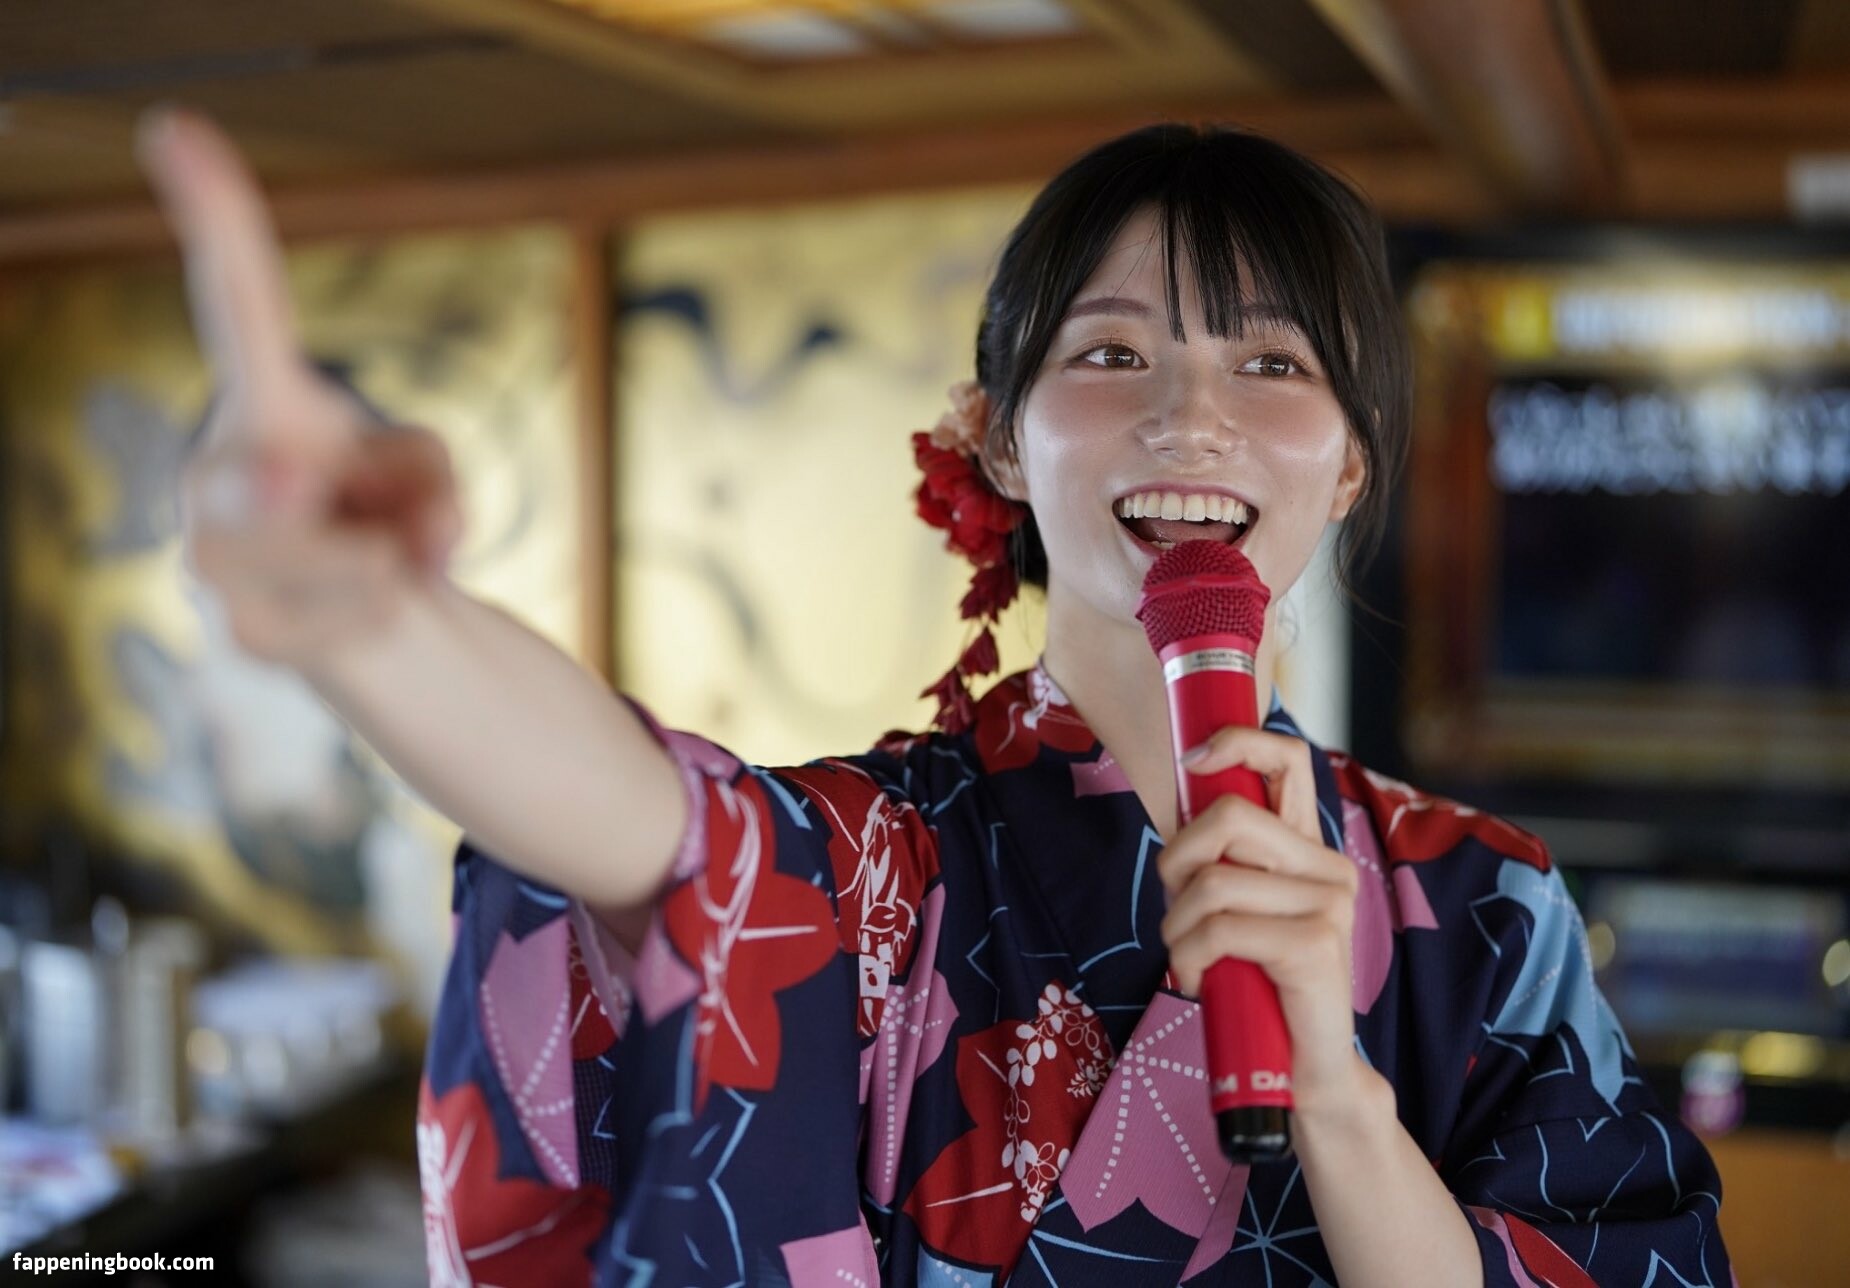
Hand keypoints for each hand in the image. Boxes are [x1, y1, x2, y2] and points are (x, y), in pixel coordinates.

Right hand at [136, 108, 461, 667]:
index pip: (236, 299)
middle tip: (303, 488)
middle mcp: (217, 470)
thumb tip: (391, 552)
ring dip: (389, 558)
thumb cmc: (396, 520)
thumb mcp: (430, 476)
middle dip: (292, 487)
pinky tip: (379, 609)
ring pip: (312, 552)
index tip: (176, 128)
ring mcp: (214, 555)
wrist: (382, 623)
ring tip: (399, 561)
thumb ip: (427, 484)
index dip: (214, 215)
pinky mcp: (244, 633)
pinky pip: (336, 616)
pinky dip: (385, 610)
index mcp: (261, 403)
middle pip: (263, 464)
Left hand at [1156, 727, 1364, 1112]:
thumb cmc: (1257, 986)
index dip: (1237, 742)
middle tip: (1176, 910)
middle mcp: (1328, 866)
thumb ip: (1218, 861)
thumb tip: (1173, 800)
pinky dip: (1190, 958)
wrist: (1302, 1070)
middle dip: (1176, 863)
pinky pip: (1220, 929)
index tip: (1190, 763)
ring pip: (1213, 881)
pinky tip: (1201, 982)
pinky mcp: (1316, 945)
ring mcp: (1329, 903)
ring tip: (1189, 959)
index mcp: (1308, 849)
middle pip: (1228, 817)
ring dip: (1177, 927)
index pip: (1288, 761)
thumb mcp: (1234, 910)